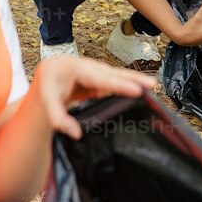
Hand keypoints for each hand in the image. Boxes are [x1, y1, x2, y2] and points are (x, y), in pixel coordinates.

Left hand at [34, 55, 155, 138]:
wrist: (52, 72)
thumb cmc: (50, 85)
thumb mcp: (48, 101)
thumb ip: (58, 117)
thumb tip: (76, 134)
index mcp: (78, 69)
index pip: (101, 78)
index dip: (119, 85)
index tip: (135, 90)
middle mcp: (92, 67)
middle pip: (115, 74)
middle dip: (133, 79)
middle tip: (152, 86)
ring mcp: (100, 72)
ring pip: (120, 76)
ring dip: (136, 80)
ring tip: (153, 87)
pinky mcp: (104, 79)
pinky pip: (119, 82)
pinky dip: (131, 85)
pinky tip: (143, 93)